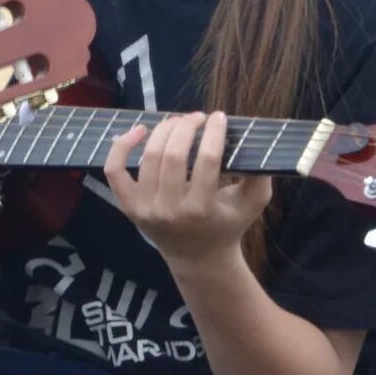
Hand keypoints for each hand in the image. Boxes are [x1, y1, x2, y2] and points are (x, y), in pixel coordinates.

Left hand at [105, 113, 271, 270]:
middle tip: (199, 117)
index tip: (220, 117)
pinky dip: (122, 146)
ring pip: (148, 156)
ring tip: (179, 122)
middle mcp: (169, 211)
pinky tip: (140, 130)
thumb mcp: (252, 203)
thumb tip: (258, 141)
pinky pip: (114, 170)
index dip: (214, 132)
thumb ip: (261, 175)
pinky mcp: (128, 206)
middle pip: (173, 154)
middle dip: (187, 126)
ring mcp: (145, 209)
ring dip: (164, 130)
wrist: (198, 258)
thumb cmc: (228, 224)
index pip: (207, 160)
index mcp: (201, 211)